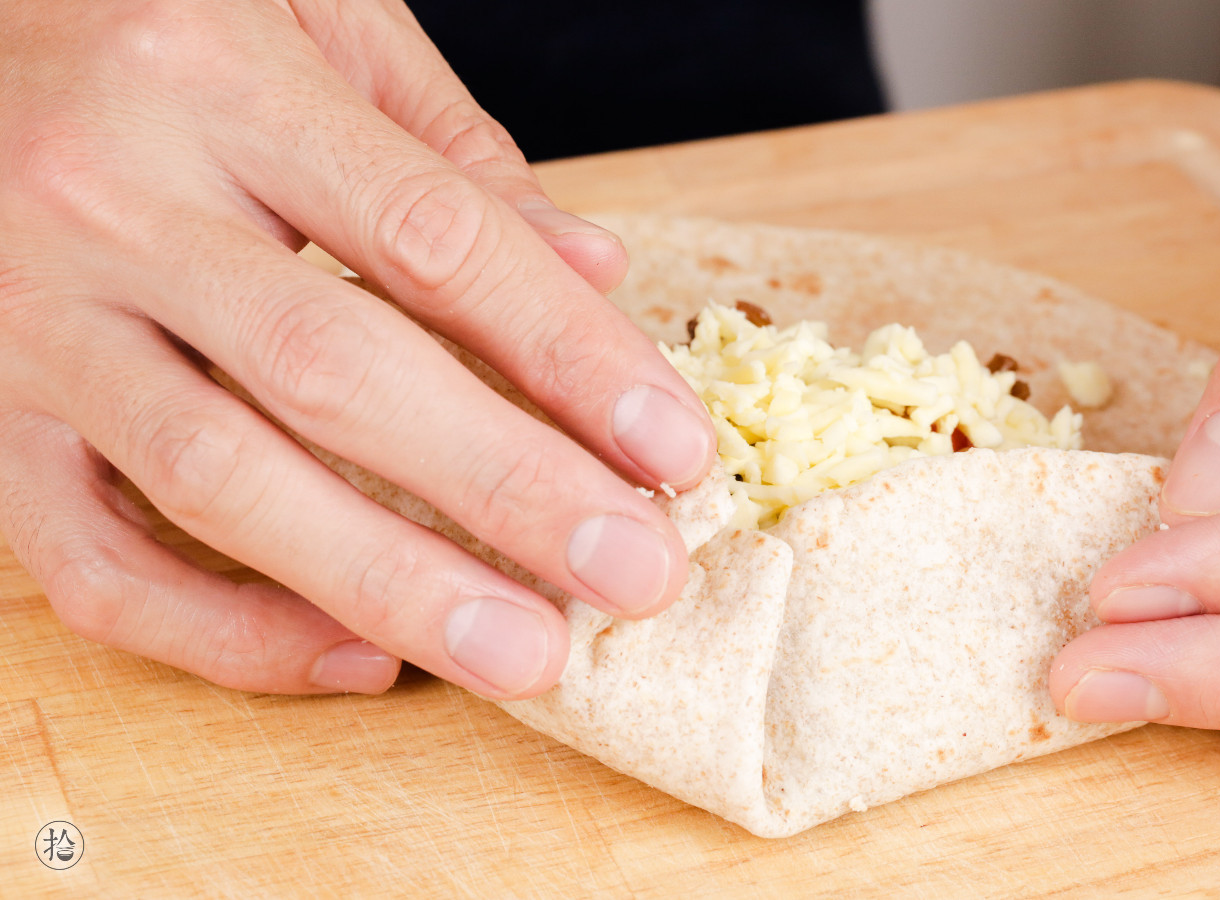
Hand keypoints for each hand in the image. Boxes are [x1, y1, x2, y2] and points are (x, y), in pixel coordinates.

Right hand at [0, 0, 715, 698]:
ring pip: (216, 480)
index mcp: (219, 81)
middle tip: (633, 574)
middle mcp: (111, 199)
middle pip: (333, 372)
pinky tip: (355, 657)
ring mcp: (31, 319)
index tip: (671, 449)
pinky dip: (220, 632)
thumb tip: (594, 275)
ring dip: (386, 584)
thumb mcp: (313, 23)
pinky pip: (90, 562)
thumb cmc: (151, 25)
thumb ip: (451, 155)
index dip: (567, 353)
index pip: (432, 239)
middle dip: (505, 489)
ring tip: (524, 655)